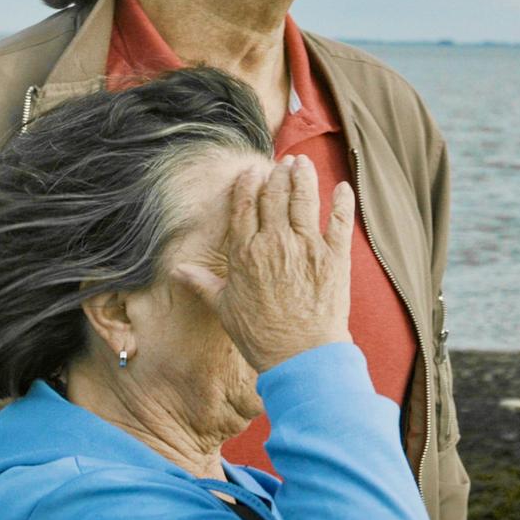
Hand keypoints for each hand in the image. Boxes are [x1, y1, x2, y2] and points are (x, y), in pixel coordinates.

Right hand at [175, 155, 354, 372]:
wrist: (300, 356)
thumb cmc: (259, 335)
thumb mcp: (224, 307)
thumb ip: (202, 282)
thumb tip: (176, 270)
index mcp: (246, 253)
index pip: (244, 206)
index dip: (248, 184)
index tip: (252, 171)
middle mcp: (275, 243)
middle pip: (275, 195)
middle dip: (278, 174)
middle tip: (281, 163)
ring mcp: (307, 247)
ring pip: (305, 199)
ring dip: (303, 177)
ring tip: (302, 163)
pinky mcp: (335, 257)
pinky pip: (340, 221)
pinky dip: (343, 201)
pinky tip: (343, 187)